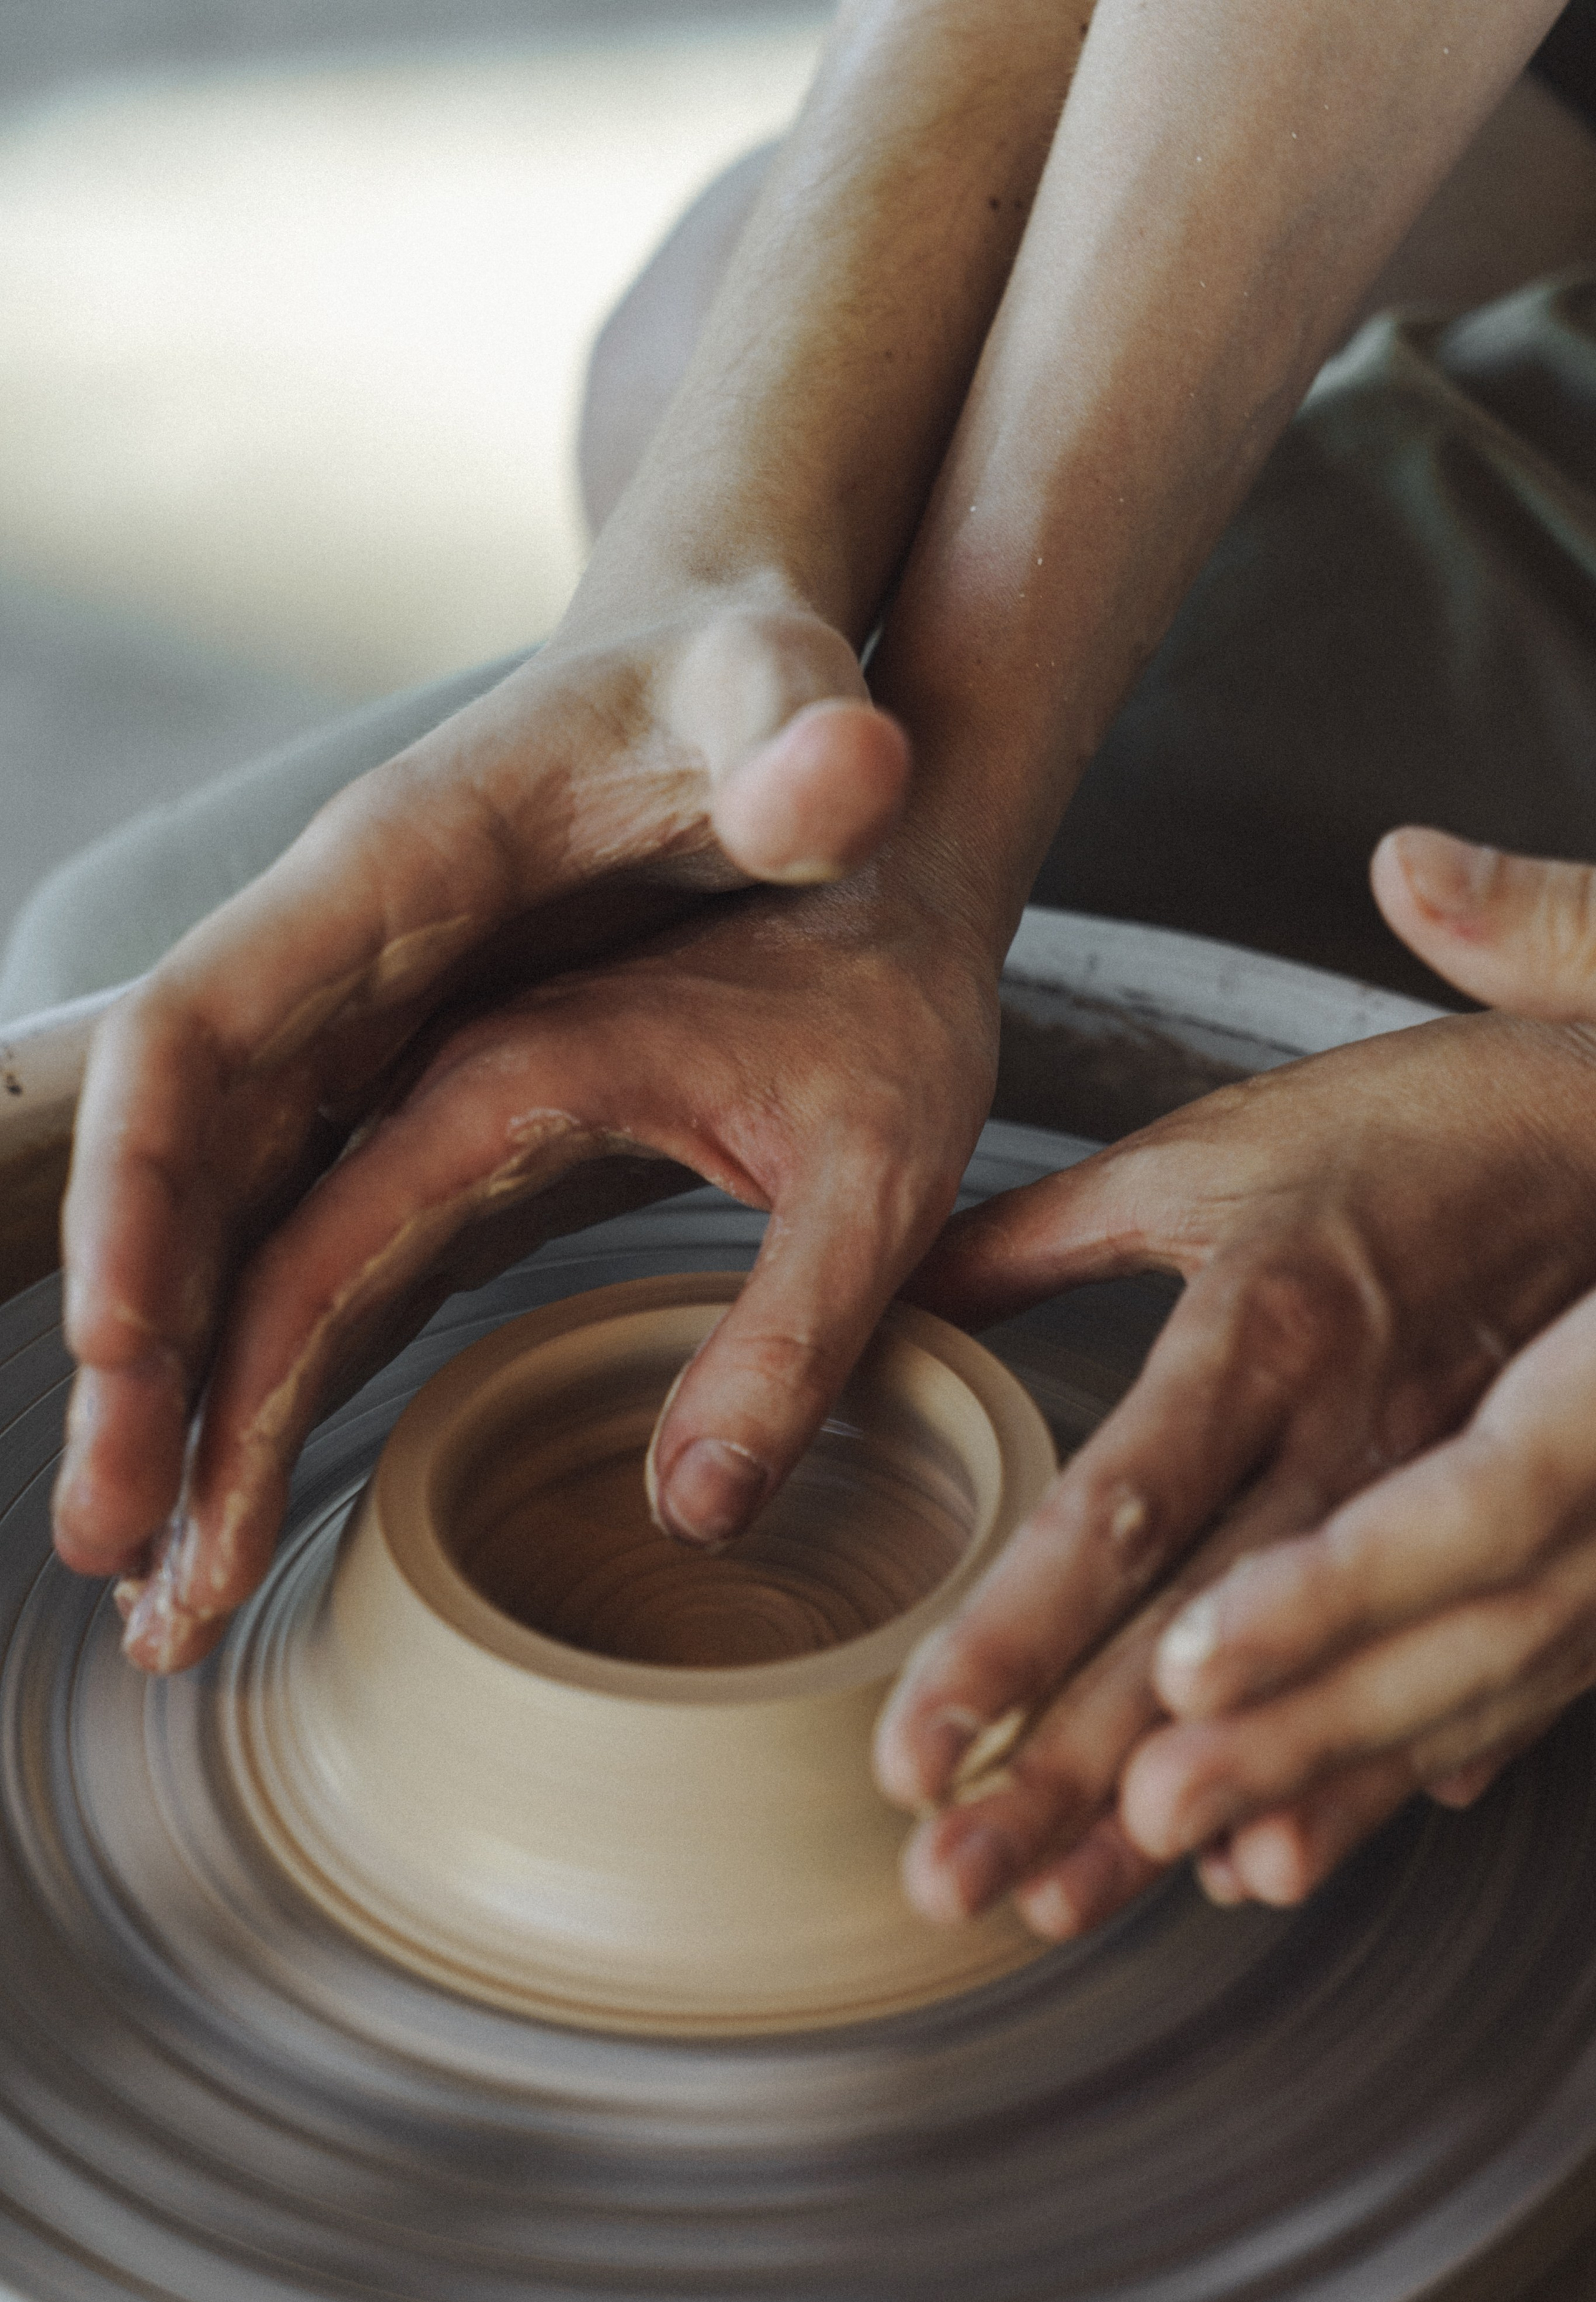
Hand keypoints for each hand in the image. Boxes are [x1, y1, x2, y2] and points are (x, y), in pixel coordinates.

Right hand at [53, 597, 911, 1656]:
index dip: (141, 1188)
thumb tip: (850, 788)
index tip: (122, 1351)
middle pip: (183, 1167)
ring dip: (183, 1393)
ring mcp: (372, 1037)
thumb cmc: (769, 710)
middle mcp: (345, 963)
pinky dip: (267, 1361)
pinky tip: (252, 1485)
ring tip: (163, 1582)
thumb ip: (811, 750)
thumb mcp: (804, 718)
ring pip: (231, 1225)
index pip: (204, 1031)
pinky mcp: (422, 1099)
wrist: (764, 713)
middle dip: (138, 1351)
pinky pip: (310, 1240)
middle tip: (126, 1549)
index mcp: (397, 873)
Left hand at [875, 827, 1595, 1933]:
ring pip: (1300, 1691)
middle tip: (950, 1879)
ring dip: (1181, 1812)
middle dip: (1065, 1774)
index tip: (914, 1747)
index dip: (1010, 1640)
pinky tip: (1254, 1868)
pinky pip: (1423, 1690)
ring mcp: (1432, 1502)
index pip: (1113, 1512)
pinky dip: (1345, 1788)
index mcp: (1261, 1329)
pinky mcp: (1500, 1539)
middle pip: (1193, 1641)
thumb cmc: (1401, 1128)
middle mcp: (1345, 1435)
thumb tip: (895, 1292)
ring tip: (1065, 1905)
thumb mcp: (1205, 1152)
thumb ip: (1039, 1233)